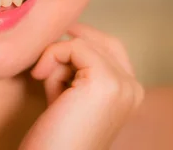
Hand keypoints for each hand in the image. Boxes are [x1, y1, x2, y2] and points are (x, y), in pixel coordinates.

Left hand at [20, 23, 143, 149]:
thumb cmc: (54, 136)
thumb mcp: (71, 94)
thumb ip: (74, 67)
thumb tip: (63, 36)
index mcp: (132, 94)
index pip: (111, 48)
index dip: (80, 42)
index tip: (53, 49)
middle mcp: (134, 89)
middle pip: (102, 41)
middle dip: (69, 47)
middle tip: (44, 60)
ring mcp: (123, 85)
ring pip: (85, 43)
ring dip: (57, 57)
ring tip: (43, 81)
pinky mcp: (105, 81)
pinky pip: (74, 45)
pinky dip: (52, 55)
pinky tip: (39, 76)